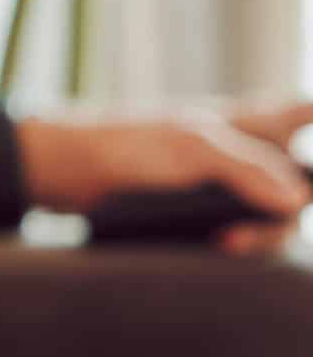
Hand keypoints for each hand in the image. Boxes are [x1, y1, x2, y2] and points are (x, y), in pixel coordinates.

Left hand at [20, 100, 312, 252]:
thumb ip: (248, 170)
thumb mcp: (192, 148)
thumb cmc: (126, 142)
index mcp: (248, 121)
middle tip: (270, 219)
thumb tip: (295, 202)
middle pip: (300, 181)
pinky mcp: (203, 209)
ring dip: (265, 231)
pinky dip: (242, 240)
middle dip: (291, 207)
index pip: (303, 111)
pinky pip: (241, 228)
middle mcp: (244, 150)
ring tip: (230, 242)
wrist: (66, 169)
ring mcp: (225, 182)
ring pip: (273, 212)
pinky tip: (221, 245)